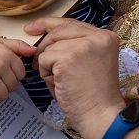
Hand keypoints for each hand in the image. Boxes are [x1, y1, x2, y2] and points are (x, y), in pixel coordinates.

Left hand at [28, 18, 122, 138]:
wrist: (101, 115)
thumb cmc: (93, 96)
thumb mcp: (89, 62)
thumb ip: (75, 46)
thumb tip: (44, 36)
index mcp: (105, 36)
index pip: (72, 23)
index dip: (49, 24)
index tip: (32, 28)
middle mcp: (97, 36)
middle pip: (58, 30)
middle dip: (43, 45)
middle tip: (36, 62)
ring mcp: (83, 45)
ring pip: (49, 47)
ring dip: (49, 66)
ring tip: (63, 82)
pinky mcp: (68, 57)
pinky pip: (44, 59)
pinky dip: (46, 74)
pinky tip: (59, 85)